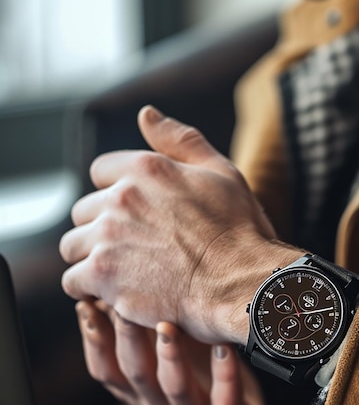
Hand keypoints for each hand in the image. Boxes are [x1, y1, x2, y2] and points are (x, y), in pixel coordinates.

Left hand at [60, 106, 299, 344]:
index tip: (135, 213)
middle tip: (134, 246)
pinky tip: (115, 292)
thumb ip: (180, 140)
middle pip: (83, 210)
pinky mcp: (103, 276)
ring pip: (72, 246)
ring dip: (92, 257)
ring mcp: (108, 237)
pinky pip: (72, 281)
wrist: (241, 283)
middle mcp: (120, 198)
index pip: (101, 171)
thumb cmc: (239, 230)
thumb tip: (145, 113)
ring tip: (123, 270)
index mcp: (146, 169)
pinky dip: (90, 288)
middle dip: (103, 226)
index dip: (116, 192)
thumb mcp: (221, 172)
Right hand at [77, 299, 268, 404]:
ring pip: (177, 388)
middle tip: (125, 305)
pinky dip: (226, 374)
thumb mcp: (160, 371)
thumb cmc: (192, 389)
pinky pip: (226, 400)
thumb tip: (114, 294)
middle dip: (128, 339)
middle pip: (137, 374)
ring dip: (170, 357)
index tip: (87, 307)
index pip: (106, 371)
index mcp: (140, 395)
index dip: (93, 342)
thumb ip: (143, 339)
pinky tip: (224, 346)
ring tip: (168, 325)